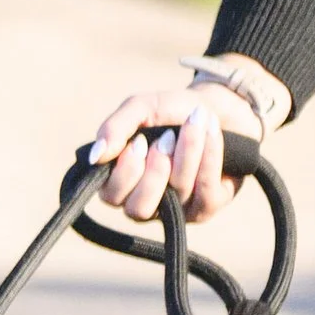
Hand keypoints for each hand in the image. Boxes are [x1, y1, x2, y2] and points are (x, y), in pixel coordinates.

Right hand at [89, 58, 288, 226]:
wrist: (219, 106)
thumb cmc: (172, 111)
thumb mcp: (142, 108)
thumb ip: (115, 128)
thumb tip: (96, 156)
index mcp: (122, 182)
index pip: (110, 196)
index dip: (126, 170)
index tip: (141, 139)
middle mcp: (146, 201)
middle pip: (138, 209)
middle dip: (156, 169)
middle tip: (167, 137)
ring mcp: (176, 208)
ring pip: (177, 193)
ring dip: (188, 151)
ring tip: (196, 121)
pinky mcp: (206, 207)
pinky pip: (206, 192)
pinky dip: (210, 157)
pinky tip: (211, 133)